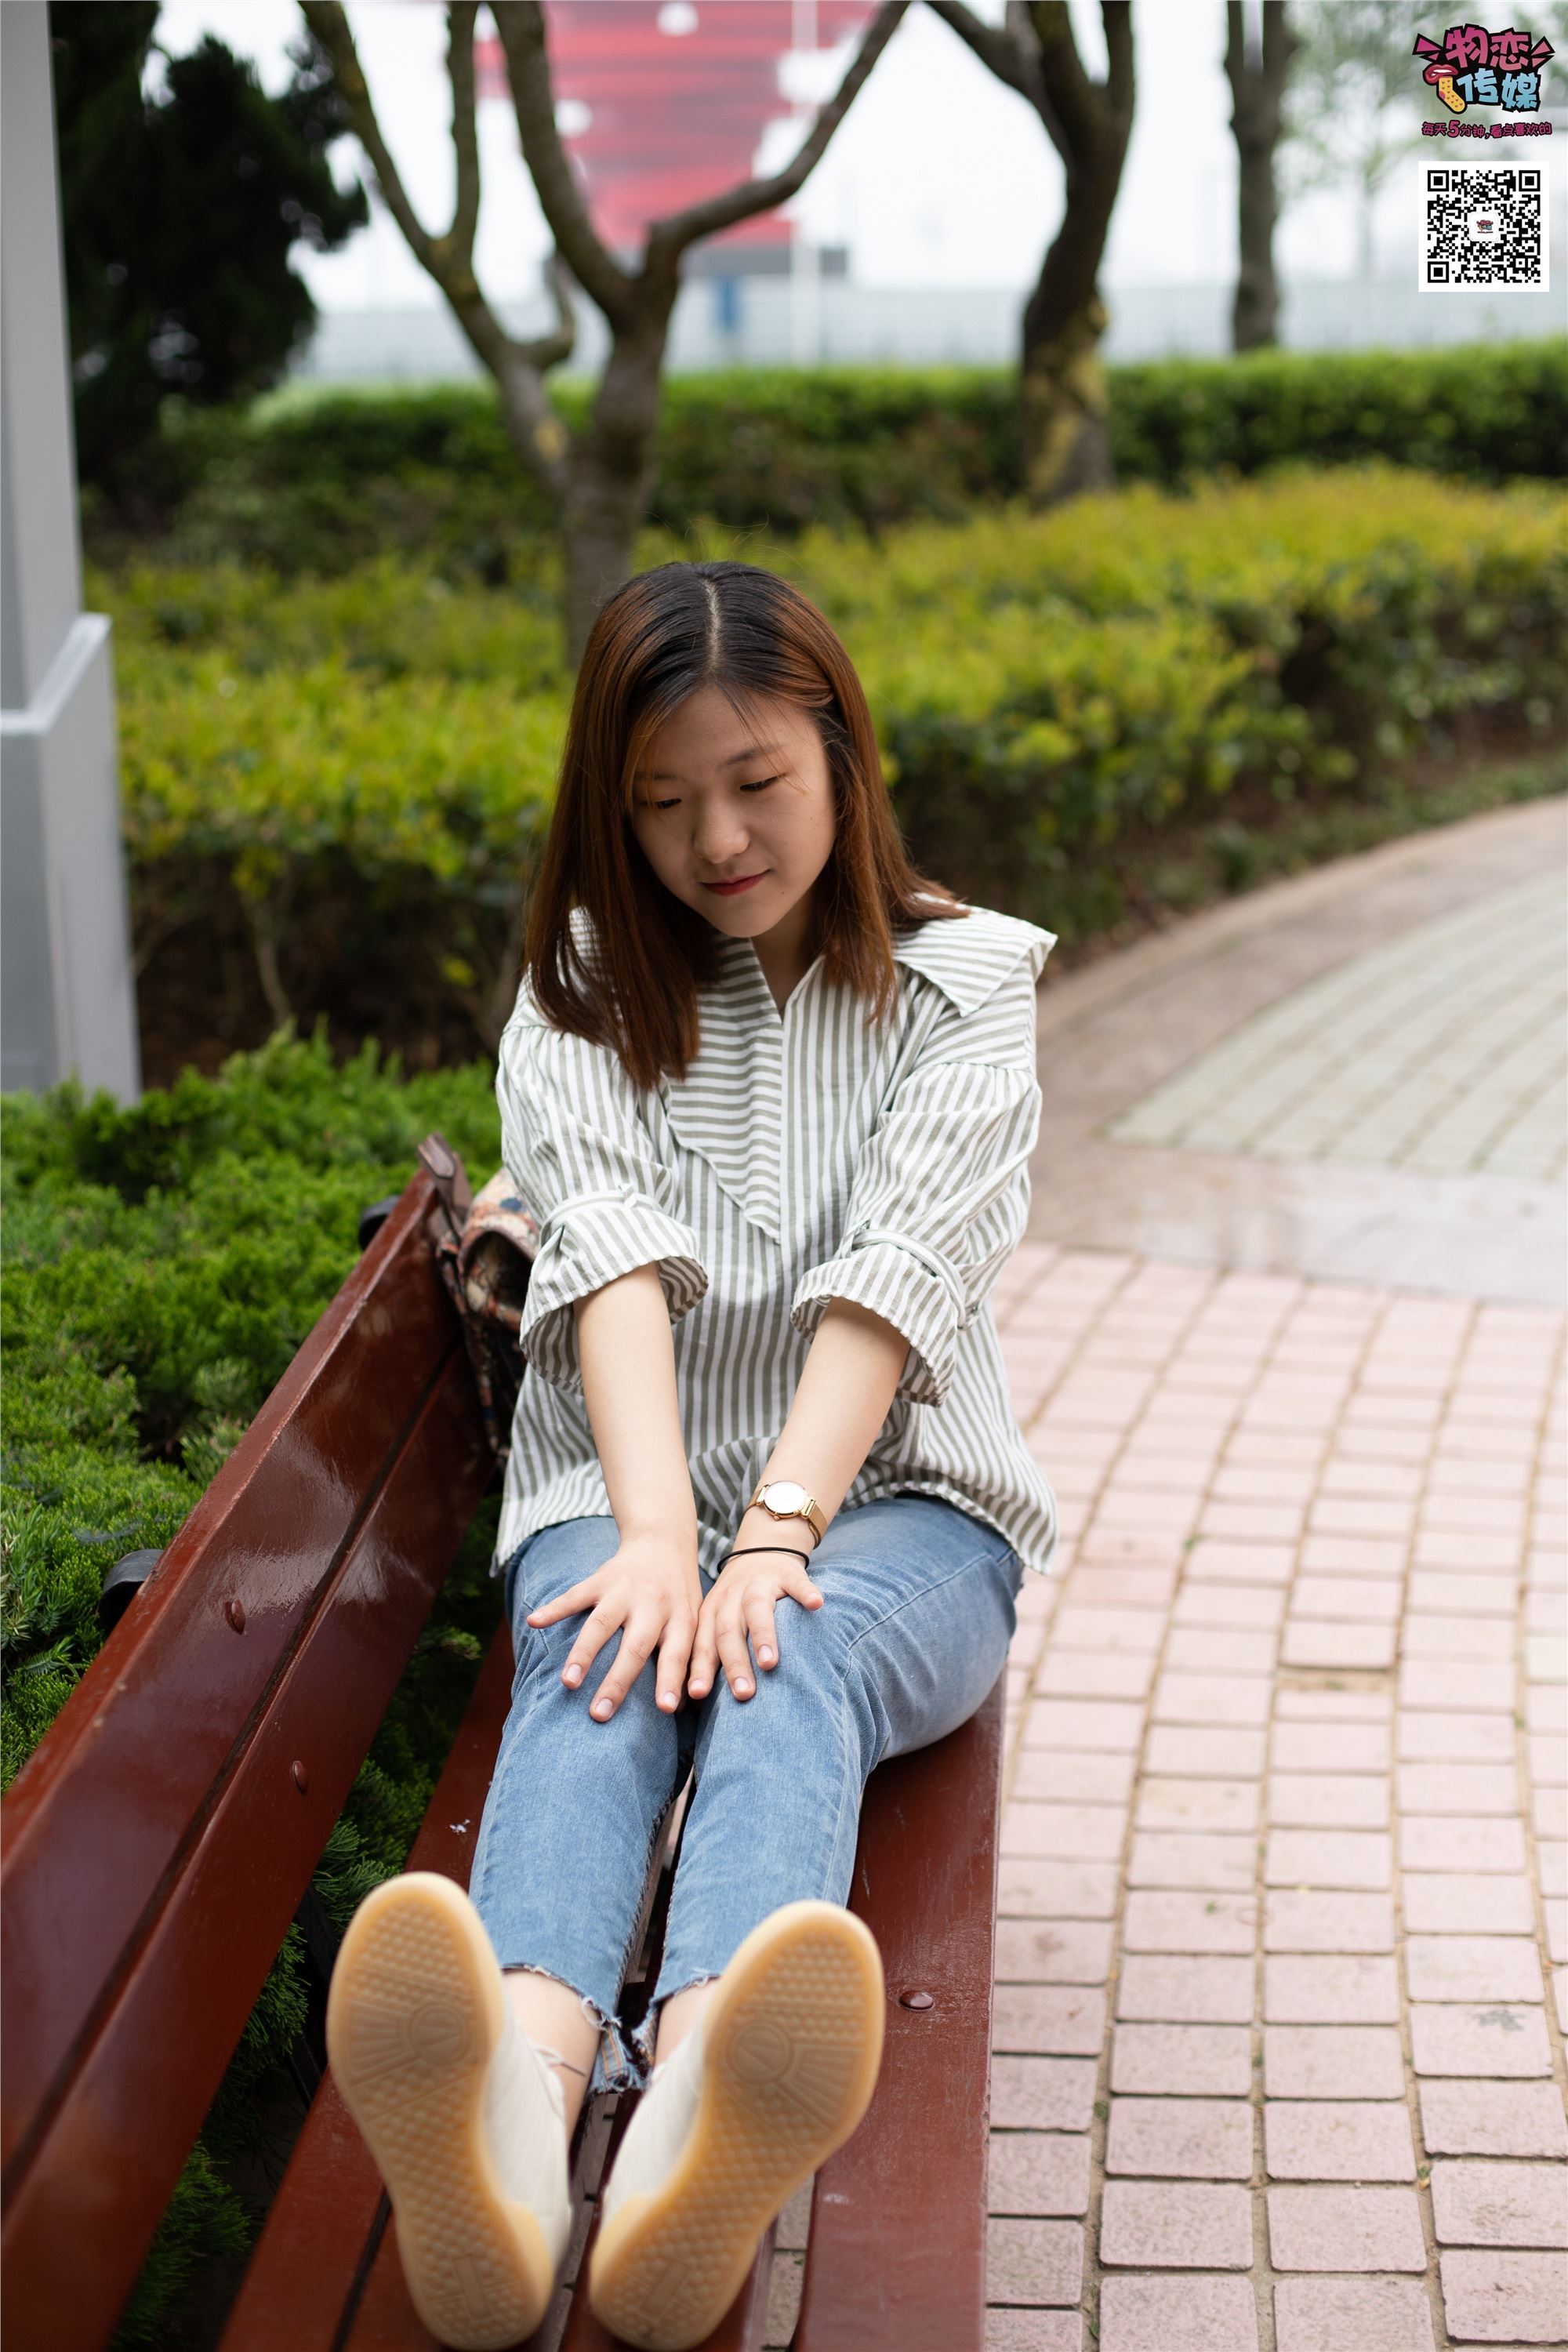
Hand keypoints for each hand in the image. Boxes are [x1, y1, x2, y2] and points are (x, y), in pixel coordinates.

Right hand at [525, 1531, 702, 1721]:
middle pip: (635, 1647)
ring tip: (568, 1682)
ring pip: (601, 1624)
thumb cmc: (680, 1595)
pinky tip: (533, 1622)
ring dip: (583, 1653)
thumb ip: (690, 1659)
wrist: (662, 1542)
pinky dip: (553, 1609)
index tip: (666, 1709)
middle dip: (618, 1682)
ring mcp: (624, 1591)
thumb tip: (681, 1708)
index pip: (676, 1654)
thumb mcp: (696, 1620)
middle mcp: (653, 1604)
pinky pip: (575, 1596)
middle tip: (599, 1714)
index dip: (672, 1680)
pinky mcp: (600, 1579)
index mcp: (680, 1618)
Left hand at [688, 1537, 824, 1703]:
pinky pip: (796, 1582)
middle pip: (728, 1631)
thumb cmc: (736, 1601)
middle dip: (734, 1663)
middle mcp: (731, 1598)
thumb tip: (692, 1702)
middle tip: (743, 1694)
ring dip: (762, 1635)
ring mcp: (759, 1584)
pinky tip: (816, 1605)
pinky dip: (805, 1592)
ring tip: (769, 1663)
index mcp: (712, 1613)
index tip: (696, 1694)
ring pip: (756, 1608)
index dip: (700, 1668)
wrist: (760, 1550)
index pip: (703, 1644)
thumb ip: (710, 1653)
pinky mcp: (786, 1574)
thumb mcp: (717, 1620)